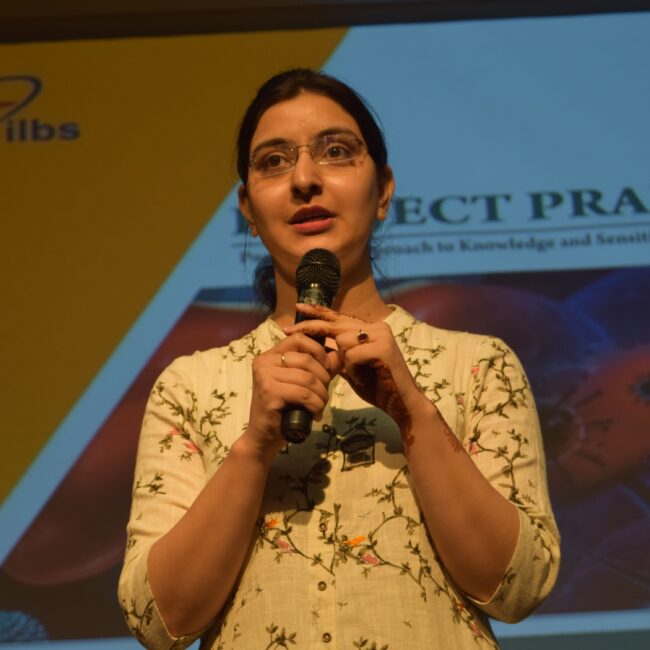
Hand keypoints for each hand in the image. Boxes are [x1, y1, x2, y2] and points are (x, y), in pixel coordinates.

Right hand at [242, 331, 333, 460]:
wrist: (263, 438)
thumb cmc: (284, 411)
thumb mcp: (303, 385)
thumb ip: (320, 368)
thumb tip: (339, 354)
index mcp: (270, 355)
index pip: (299, 339)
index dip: (318, 351)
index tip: (326, 369)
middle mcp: (264, 362)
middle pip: (306, 359)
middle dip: (323, 378)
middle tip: (323, 395)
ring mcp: (264, 376)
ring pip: (308, 378)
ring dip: (321, 395)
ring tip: (319, 407)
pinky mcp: (269, 392)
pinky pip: (303, 394)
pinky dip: (315, 405)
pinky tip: (314, 414)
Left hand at [284, 304, 430, 439]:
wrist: (403, 403)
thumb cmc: (379, 387)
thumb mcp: (352, 369)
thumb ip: (338, 356)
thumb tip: (318, 349)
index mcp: (370, 330)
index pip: (340, 317)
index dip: (319, 312)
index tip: (298, 307)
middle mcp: (377, 327)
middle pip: (336, 324)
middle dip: (311, 328)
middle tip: (287, 329)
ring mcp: (381, 335)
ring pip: (342, 340)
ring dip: (345, 361)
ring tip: (360, 374)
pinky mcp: (383, 347)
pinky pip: (351, 354)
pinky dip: (354, 369)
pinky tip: (366, 377)